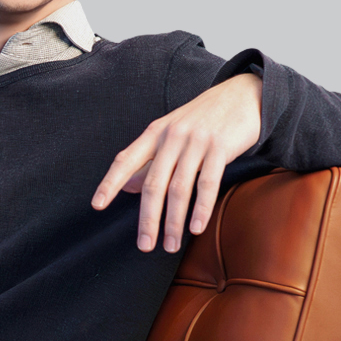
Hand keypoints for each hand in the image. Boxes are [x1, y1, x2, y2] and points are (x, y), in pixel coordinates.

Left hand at [92, 73, 261, 251]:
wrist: (243, 95)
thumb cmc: (202, 120)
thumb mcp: (171, 134)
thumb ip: (150, 160)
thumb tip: (128, 188)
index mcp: (154, 133)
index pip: (125, 160)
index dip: (110, 183)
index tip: (97, 205)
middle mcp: (172, 136)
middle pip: (153, 183)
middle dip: (148, 218)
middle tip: (144, 245)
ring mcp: (196, 141)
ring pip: (179, 188)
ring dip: (174, 221)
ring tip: (171, 244)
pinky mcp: (220, 147)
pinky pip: (208, 183)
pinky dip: (201, 208)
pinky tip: (196, 227)